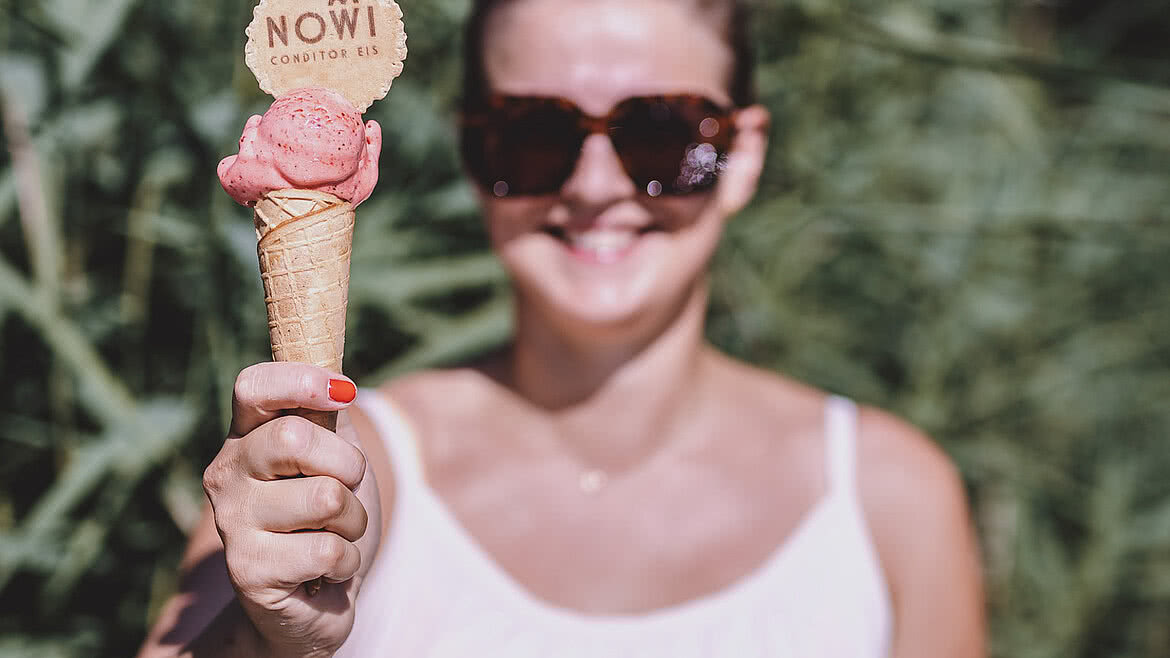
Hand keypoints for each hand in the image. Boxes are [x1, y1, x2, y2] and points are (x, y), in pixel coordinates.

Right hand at [202, 363, 367, 656]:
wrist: (316, 601)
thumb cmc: (328, 520)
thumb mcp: (336, 457)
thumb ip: (328, 415)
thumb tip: (335, 377)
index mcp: (246, 437)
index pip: (252, 386)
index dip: (301, 381)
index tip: (343, 392)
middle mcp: (227, 474)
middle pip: (294, 437)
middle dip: (347, 465)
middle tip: (346, 489)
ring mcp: (232, 523)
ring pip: (324, 497)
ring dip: (352, 520)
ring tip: (334, 534)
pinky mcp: (248, 571)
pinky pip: (328, 549)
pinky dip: (347, 561)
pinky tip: (326, 571)